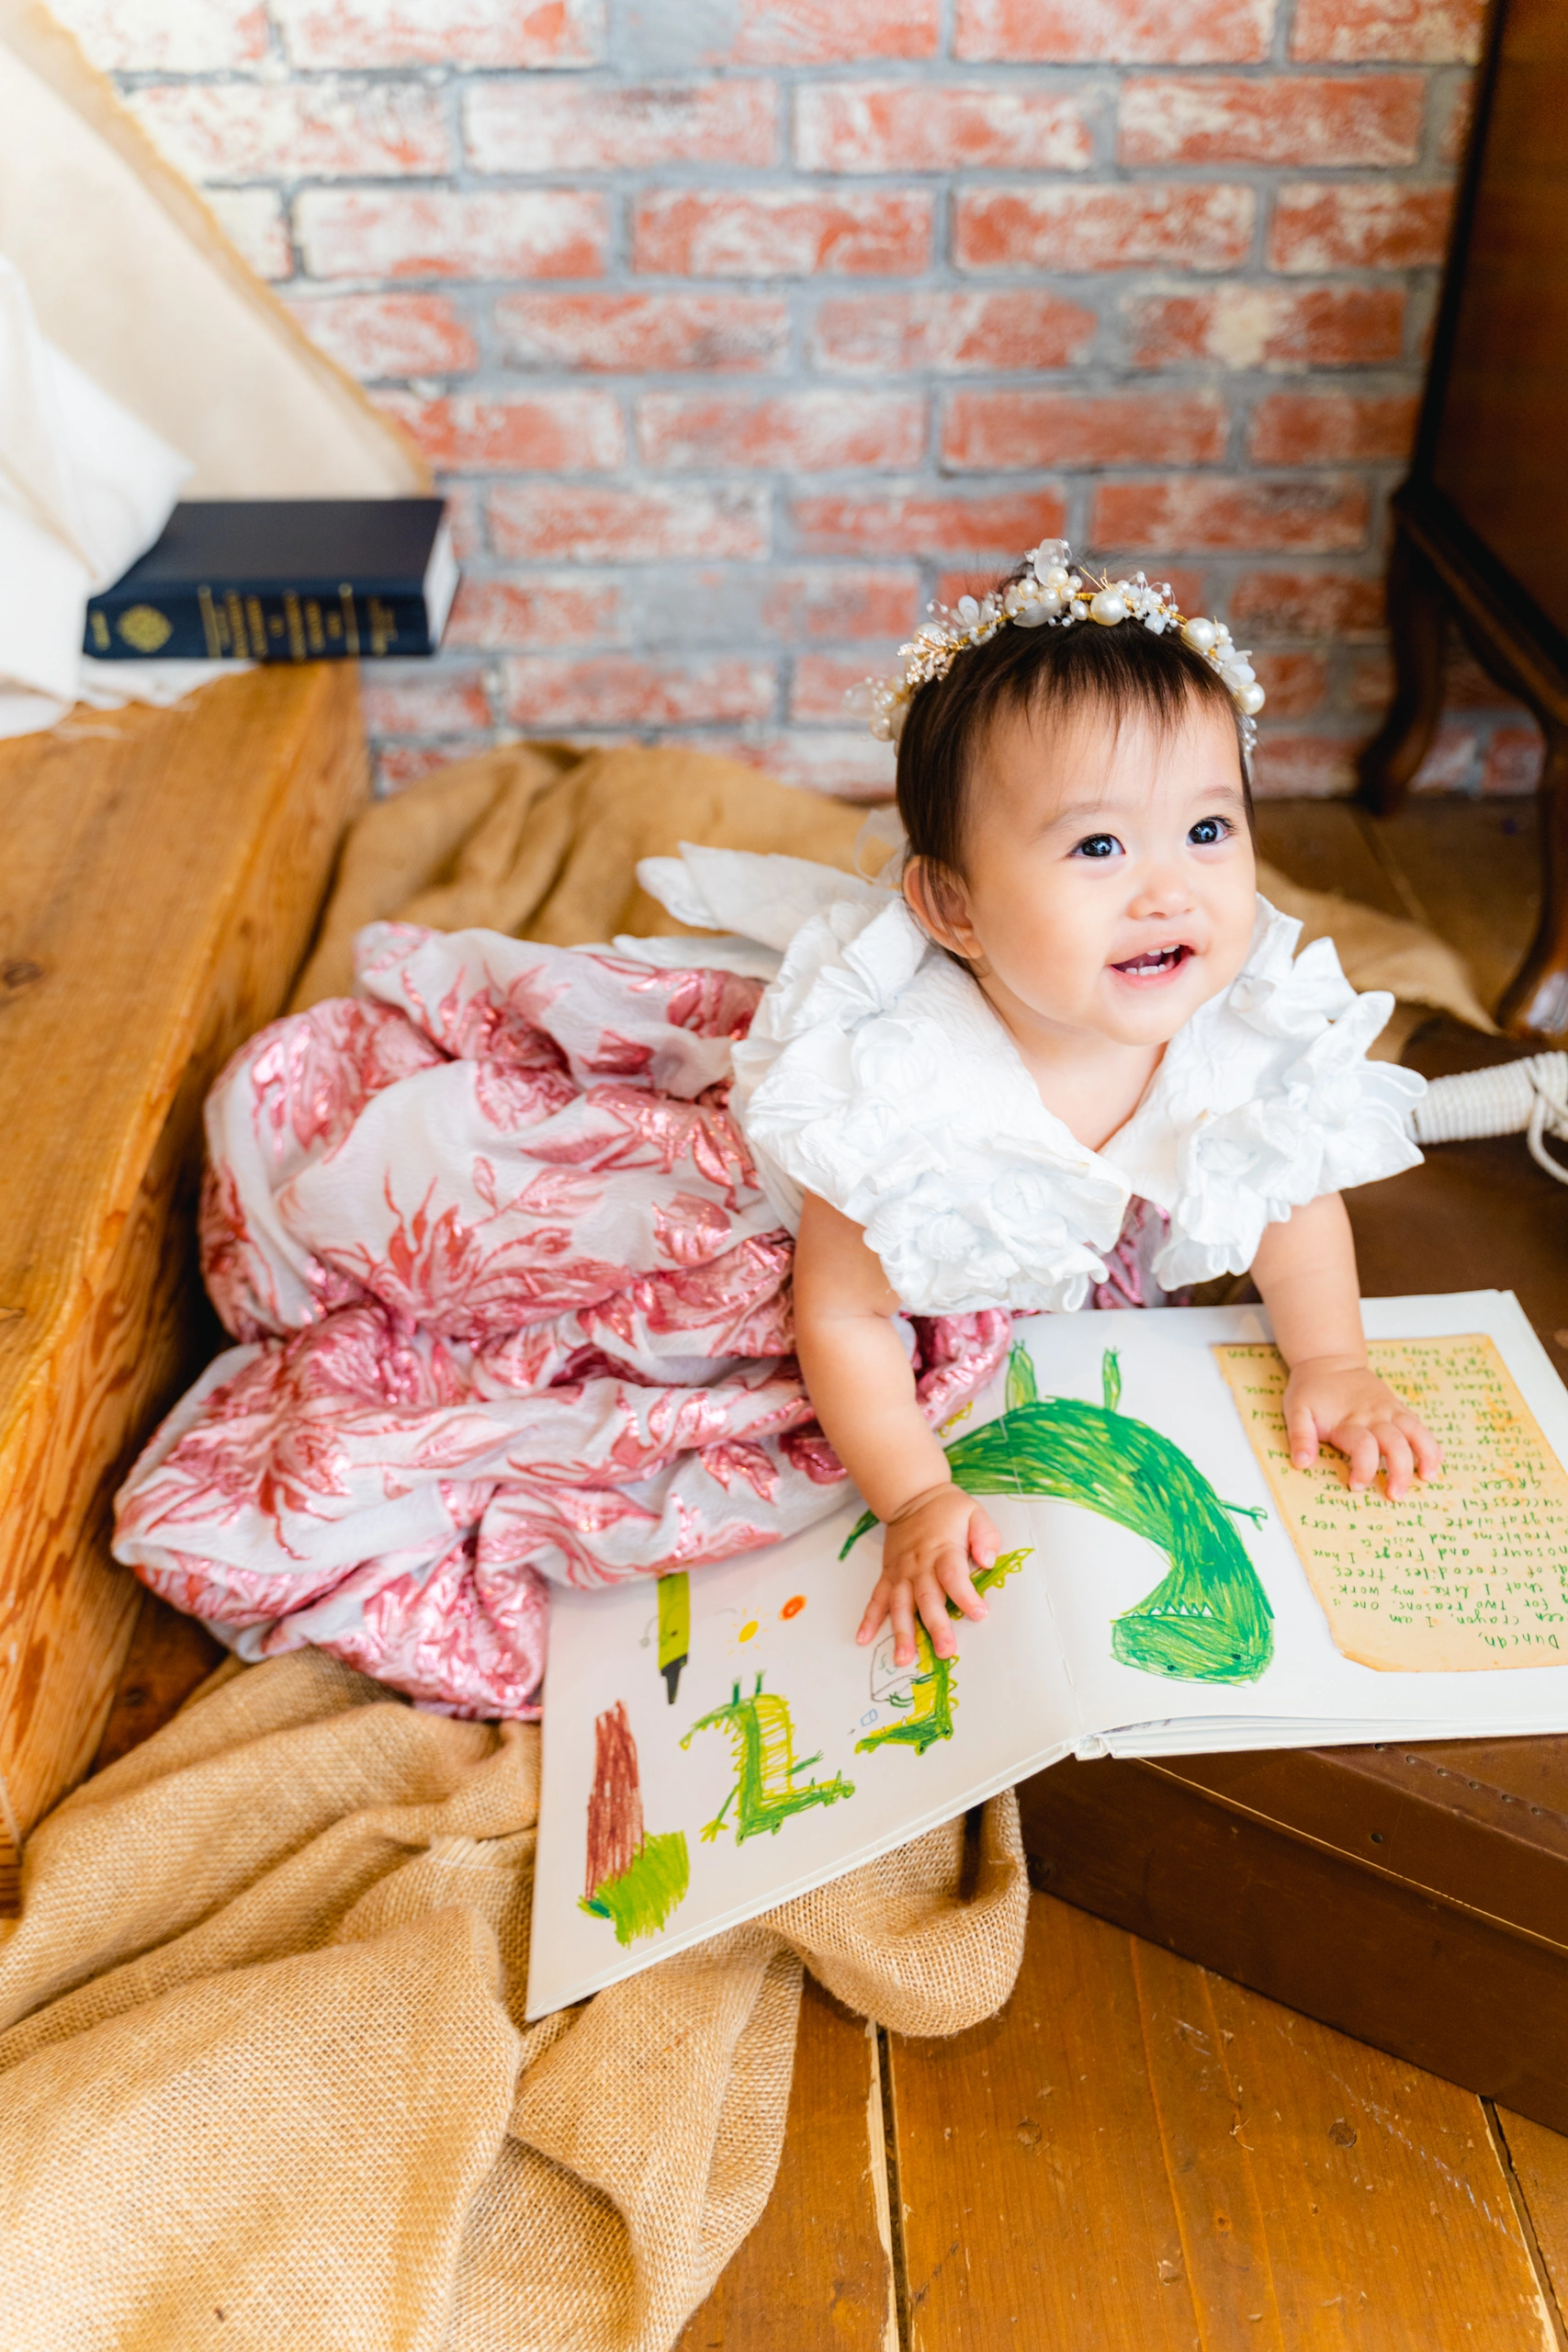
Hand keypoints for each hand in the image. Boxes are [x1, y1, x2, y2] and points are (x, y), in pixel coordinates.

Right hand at [855, 1484, 999, 1665]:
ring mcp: (901, 1573)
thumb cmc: (946, 1509)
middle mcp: (919, 1565)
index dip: (966, 1596)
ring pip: (900, 1605)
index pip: (954, 1576)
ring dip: (901, 1632)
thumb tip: (988, 1561)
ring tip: (903, 1658)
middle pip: (927, 1598)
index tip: (979, 1614)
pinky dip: (869, 1619)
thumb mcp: (974, 1513)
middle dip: (936, 1626)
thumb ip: (985, 1536)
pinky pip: (876, 1599)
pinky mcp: (888, 1576)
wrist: (911, 1496)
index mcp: (943, 1550)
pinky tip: (863, 1639)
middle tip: (945, 1650)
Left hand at [1283, 1354, 1441, 1498]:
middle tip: (1395, 1496)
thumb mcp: (1296, 1410)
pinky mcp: (1398, 1408)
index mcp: (1349, 1420)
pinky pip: (1419, 1425)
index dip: (1363, 1469)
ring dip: (1426, 1456)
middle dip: (1400, 1472)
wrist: (1330, 1360)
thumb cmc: (1311, 1390)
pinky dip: (1430, 1444)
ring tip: (1428, 1478)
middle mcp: (1374, 1415)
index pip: (1363, 1447)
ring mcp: (1389, 1410)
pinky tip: (1436, 1462)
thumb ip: (1300, 1437)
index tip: (1355, 1486)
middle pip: (1396, 1444)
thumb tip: (1302, 1464)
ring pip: (1416, 1432)